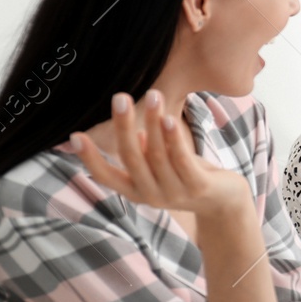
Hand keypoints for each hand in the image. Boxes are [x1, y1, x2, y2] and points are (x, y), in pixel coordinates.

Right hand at [71, 91, 250, 219]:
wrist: (225, 204)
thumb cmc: (187, 177)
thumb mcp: (161, 166)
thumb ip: (145, 153)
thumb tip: (133, 133)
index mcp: (135, 191)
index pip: (106, 176)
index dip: (90, 157)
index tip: (75, 134)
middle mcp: (151, 195)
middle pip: (131, 159)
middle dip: (123, 126)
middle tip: (120, 98)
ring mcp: (175, 193)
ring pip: (158, 155)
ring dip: (153, 123)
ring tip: (152, 97)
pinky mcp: (198, 187)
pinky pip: (182, 160)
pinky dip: (173, 139)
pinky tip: (169, 119)